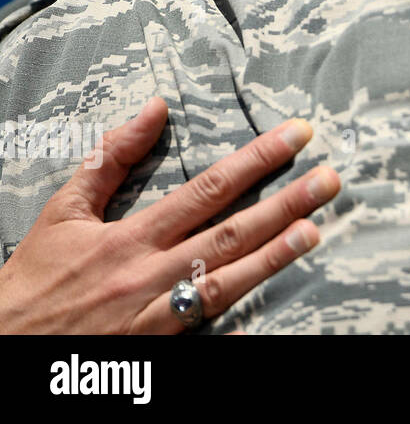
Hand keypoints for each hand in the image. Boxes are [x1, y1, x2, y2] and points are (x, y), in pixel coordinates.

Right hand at [0, 97, 339, 332]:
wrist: (0, 349)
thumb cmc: (32, 280)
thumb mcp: (63, 213)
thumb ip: (109, 157)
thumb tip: (155, 108)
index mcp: (129, 236)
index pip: (208, 188)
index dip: (258, 160)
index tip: (297, 135)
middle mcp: (148, 274)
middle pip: (230, 232)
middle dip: (286, 203)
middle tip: (330, 179)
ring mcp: (155, 315)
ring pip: (227, 282)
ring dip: (275, 256)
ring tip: (316, 230)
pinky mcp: (156, 349)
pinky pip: (207, 330)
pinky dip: (243, 315)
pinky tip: (278, 299)